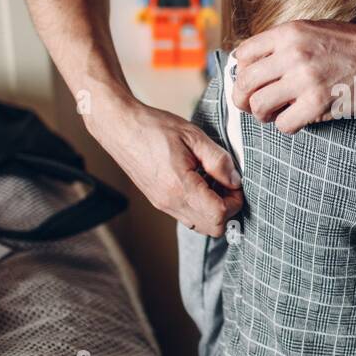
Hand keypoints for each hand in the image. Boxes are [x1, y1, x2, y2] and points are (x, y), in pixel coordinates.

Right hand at [89, 98, 241, 236]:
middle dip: (228, 209)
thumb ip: (218, 160)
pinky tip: (199, 182)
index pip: (220, 215)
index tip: (235, 182)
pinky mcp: (159, 202)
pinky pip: (188, 216)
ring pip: (201, 225)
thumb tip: (235, 181)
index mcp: (180, 186)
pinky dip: (200, 206)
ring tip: (212, 180)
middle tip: (227, 183)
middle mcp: (170, 202)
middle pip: (213, 228)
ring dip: (214, 209)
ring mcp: (163, 205)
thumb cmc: (154, 127)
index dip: (235, 201)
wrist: (120, 127)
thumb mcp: (193, 136)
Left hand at [232, 18, 355, 133]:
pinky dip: (286, 125)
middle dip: (243, 99)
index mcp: (288, 32)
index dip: (243, 72)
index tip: (251, 82)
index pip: (243, 54)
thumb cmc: (353, 44)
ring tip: (276, 113)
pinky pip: (283, 124)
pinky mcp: (318, 102)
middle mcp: (292, 53)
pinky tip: (297, 118)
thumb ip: (283, 43)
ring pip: (259, 106)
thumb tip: (252, 64)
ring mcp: (305, 78)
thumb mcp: (313, 30)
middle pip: (245, 83)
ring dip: (263, 114)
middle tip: (252, 106)